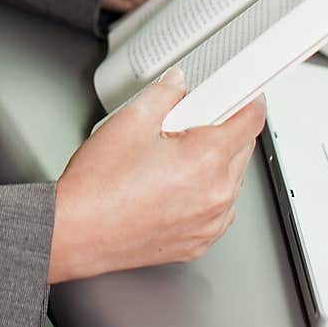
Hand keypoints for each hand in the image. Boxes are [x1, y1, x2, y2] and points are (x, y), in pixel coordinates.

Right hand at [48, 68, 265, 282]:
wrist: (76, 232)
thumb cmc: (98, 187)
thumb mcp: (130, 121)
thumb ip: (164, 93)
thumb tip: (178, 84)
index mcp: (205, 160)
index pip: (251, 120)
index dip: (249, 100)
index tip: (243, 95)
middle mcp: (216, 195)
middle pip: (242, 148)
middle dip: (221, 130)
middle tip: (183, 125)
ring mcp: (210, 223)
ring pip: (230, 179)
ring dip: (213, 163)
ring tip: (169, 160)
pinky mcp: (199, 241)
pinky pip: (217, 208)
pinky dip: (204, 193)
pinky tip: (171, 186)